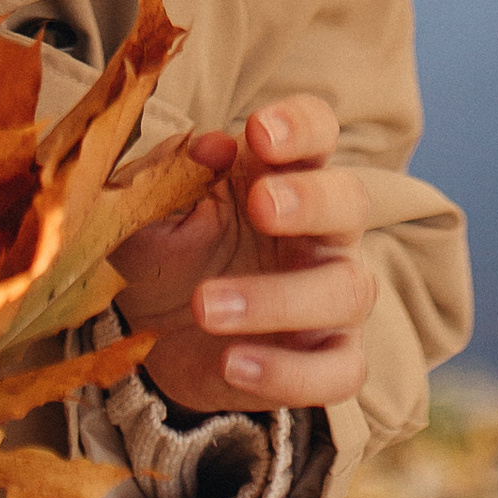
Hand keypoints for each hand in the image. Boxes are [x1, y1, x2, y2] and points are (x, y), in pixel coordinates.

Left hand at [111, 92, 374, 416]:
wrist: (153, 334)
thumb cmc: (164, 248)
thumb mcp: (148, 208)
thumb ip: (169, 172)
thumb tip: (208, 148)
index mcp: (279, 173)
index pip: (316, 130)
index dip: (300, 125)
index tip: (259, 133)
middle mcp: (320, 230)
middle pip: (350, 201)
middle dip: (311, 201)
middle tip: (261, 206)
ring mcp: (332, 296)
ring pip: (347, 290)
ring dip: (277, 298)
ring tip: (205, 306)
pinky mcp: (328, 360)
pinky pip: (339, 371)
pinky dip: (289, 372)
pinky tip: (233, 363)